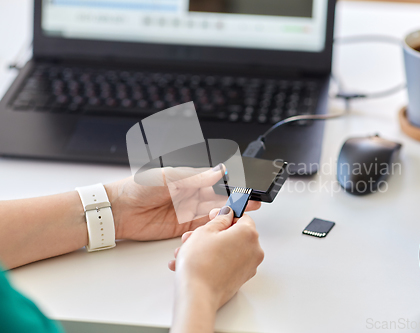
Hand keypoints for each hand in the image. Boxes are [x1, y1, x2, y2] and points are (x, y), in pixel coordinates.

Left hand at [105, 165, 260, 240]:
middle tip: (252, 200)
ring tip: (246, 211)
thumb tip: (218, 171)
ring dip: (229, 212)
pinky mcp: (182, 228)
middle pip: (218, 197)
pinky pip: (203, 226)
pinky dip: (215, 225)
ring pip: (213, 212)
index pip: (214, 180)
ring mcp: (187, 212)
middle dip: (235, 198)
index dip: (230, 182)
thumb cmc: (138, 187)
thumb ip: (195, 176)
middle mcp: (189, 195)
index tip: (245, 183)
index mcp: (187, 179)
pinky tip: (227, 222)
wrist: (119, 210)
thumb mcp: (169, 176)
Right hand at [169, 207, 264, 308]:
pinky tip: (194, 261)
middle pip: (234, 234)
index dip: (226, 214)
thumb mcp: (205, 231)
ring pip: (228, 249)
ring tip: (188, 250)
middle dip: (213, 233)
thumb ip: (219, 219)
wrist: (197, 296)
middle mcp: (253, 250)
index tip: (214, 216)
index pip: (242, 217)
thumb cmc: (201, 265)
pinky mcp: (240, 279)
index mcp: (248, 234)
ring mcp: (248, 266)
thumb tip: (226, 215)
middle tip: (196, 235)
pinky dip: (213, 260)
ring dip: (208, 247)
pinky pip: (227, 263)